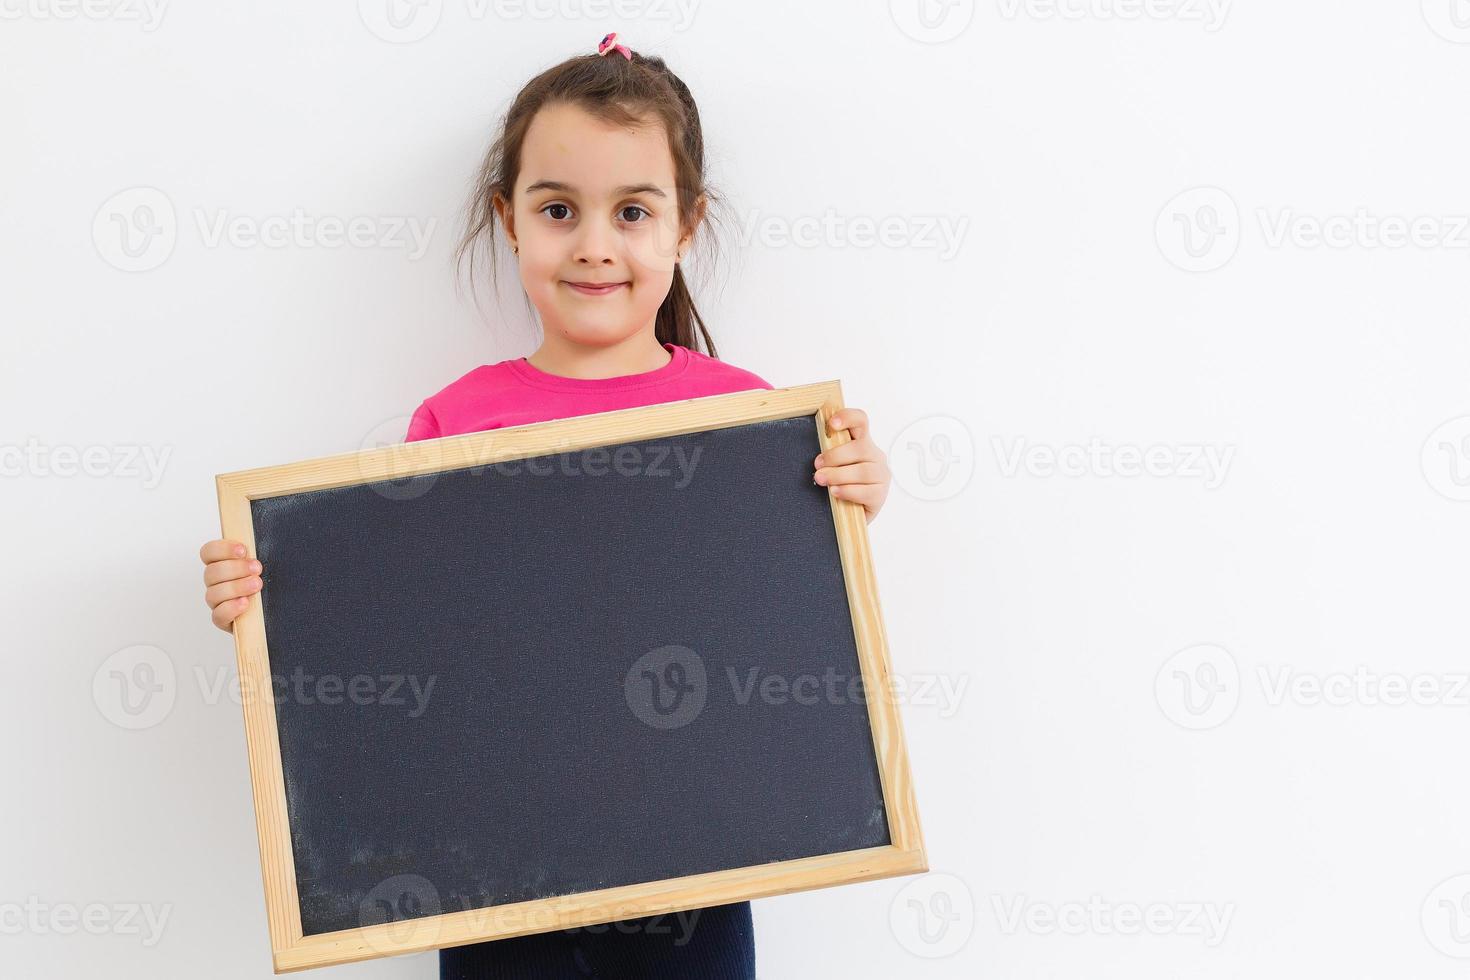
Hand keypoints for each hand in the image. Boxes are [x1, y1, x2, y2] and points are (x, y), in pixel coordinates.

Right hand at [199, 539, 263, 631]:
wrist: (276, 612)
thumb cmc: (269, 585)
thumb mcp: (267, 565)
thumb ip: (257, 554)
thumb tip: (265, 538)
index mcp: (221, 564)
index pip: (208, 552)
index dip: (222, 549)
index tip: (243, 550)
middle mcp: (215, 582)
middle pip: (212, 572)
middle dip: (236, 568)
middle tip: (257, 568)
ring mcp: (217, 602)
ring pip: (214, 593)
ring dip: (236, 587)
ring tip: (256, 585)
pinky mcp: (222, 620)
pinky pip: (218, 615)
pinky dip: (231, 608)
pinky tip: (245, 603)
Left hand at [813, 407, 890, 524]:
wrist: (848, 516)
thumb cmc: (839, 485)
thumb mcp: (832, 466)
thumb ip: (829, 456)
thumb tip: (816, 456)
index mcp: (862, 442)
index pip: (861, 421)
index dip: (848, 418)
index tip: (831, 424)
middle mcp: (875, 455)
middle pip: (860, 448)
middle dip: (835, 456)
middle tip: (817, 466)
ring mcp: (881, 475)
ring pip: (864, 470)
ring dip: (839, 475)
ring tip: (822, 480)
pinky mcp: (881, 494)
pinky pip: (867, 491)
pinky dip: (848, 491)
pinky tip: (836, 492)